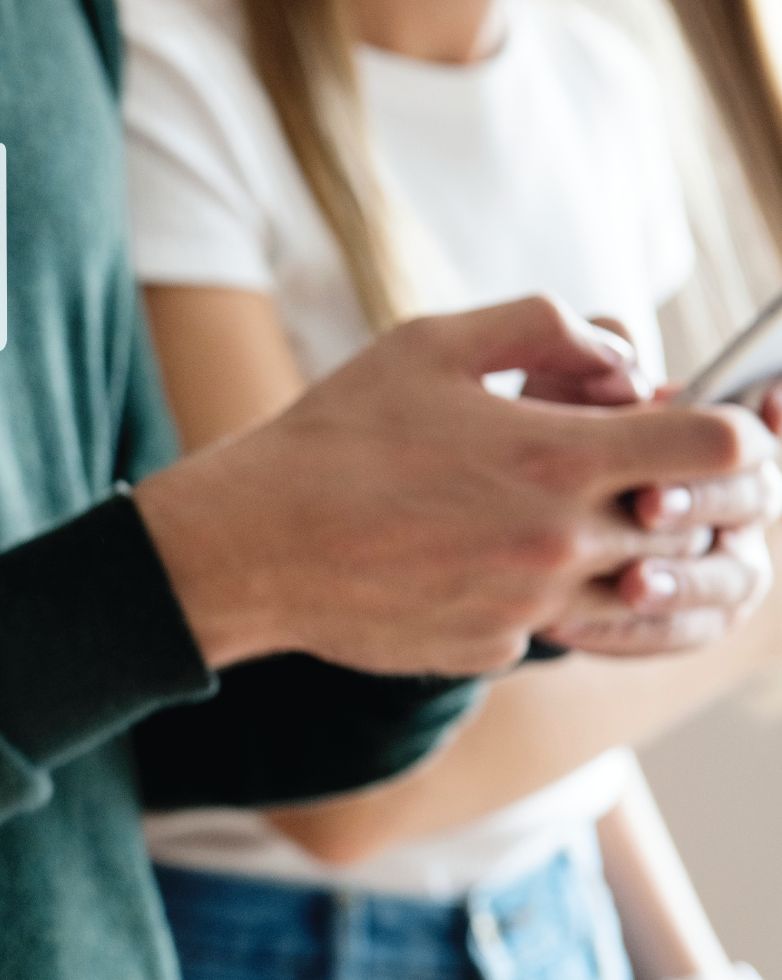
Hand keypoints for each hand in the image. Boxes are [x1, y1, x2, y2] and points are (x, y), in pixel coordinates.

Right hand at [134, 297, 778, 674]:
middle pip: (694, 527)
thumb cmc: (331, 436)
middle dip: (682, 492)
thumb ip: (543, 327)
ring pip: (639, 589)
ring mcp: (532, 610)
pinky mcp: (496, 652)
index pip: (722, 449)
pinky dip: (542, 592)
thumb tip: (621, 355)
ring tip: (557, 515)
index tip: (704, 424)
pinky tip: (476, 560)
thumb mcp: (428, 343)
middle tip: (637, 468)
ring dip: (622, 551)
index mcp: (558, 458)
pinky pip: (559, 624)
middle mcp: (560, 545)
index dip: (735, 431)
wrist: (247, 547)